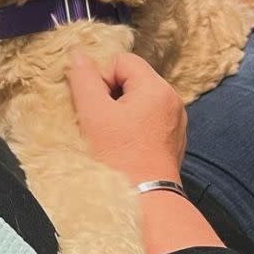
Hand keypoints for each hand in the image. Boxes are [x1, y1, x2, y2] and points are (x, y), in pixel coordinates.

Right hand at [66, 51, 186, 184]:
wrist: (145, 199)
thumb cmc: (118, 155)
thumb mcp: (93, 112)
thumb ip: (83, 78)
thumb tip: (77, 54)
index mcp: (156, 88)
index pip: (121, 61)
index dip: (101, 77)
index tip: (95, 104)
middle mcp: (172, 99)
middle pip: (131, 79)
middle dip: (110, 94)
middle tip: (99, 119)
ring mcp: (176, 120)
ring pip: (139, 99)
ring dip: (120, 110)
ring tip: (111, 133)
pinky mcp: (173, 138)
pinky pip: (149, 118)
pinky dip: (133, 125)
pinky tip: (124, 144)